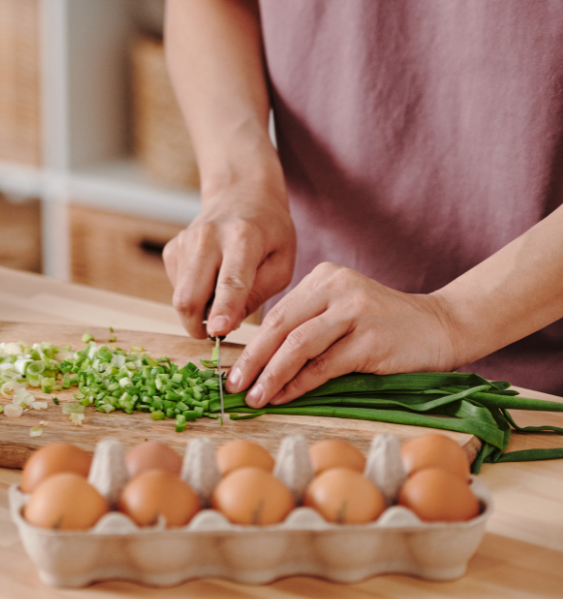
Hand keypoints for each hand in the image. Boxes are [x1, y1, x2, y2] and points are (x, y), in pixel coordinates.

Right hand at [163, 177, 296, 338]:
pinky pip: (178, 287)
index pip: (230, 281)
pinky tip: (210, 279)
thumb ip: (258, 294)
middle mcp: (208, 237)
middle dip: (197, 326)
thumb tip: (226, 324)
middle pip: (190, 295)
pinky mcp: (172, 249)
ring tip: (222, 296)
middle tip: (215, 334)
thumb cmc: (269, 234)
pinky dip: (193, 294)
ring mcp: (185, 242)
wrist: (241, 195)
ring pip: (180, 296)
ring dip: (199, 309)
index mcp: (243, 238)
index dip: (223, 309)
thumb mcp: (282, 263)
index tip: (217, 332)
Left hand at [226, 263, 464, 407]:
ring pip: (299, 345)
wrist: (443, 325)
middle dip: (253, 359)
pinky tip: (285, 397)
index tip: (232, 369)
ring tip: (254, 397)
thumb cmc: (383, 326)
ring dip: (272, 375)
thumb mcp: (341, 312)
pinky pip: (325, 365)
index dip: (251, 344)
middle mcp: (337, 288)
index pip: (277, 313)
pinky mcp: (372, 340)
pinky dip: (300, 383)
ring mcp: (356, 312)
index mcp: (324, 277)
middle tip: (233, 385)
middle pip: (281, 326)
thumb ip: (306, 327)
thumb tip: (259, 364)